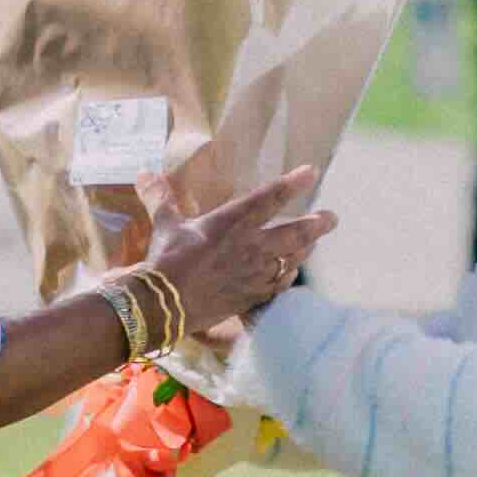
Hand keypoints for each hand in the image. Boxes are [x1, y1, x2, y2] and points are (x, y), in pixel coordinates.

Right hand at [149, 165, 334, 339]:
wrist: (165, 304)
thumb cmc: (166, 260)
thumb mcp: (165, 225)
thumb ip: (161, 197)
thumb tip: (144, 173)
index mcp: (233, 222)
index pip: (270, 197)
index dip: (292, 183)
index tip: (311, 172)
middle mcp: (251, 246)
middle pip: (296, 232)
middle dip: (318, 223)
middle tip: (332, 218)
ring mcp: (255, 274)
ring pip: (293, 259)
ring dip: (306, 249)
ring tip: (312, 243)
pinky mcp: (252, 296)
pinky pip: (280, 285)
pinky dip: (287, 277)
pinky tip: (289, 274)